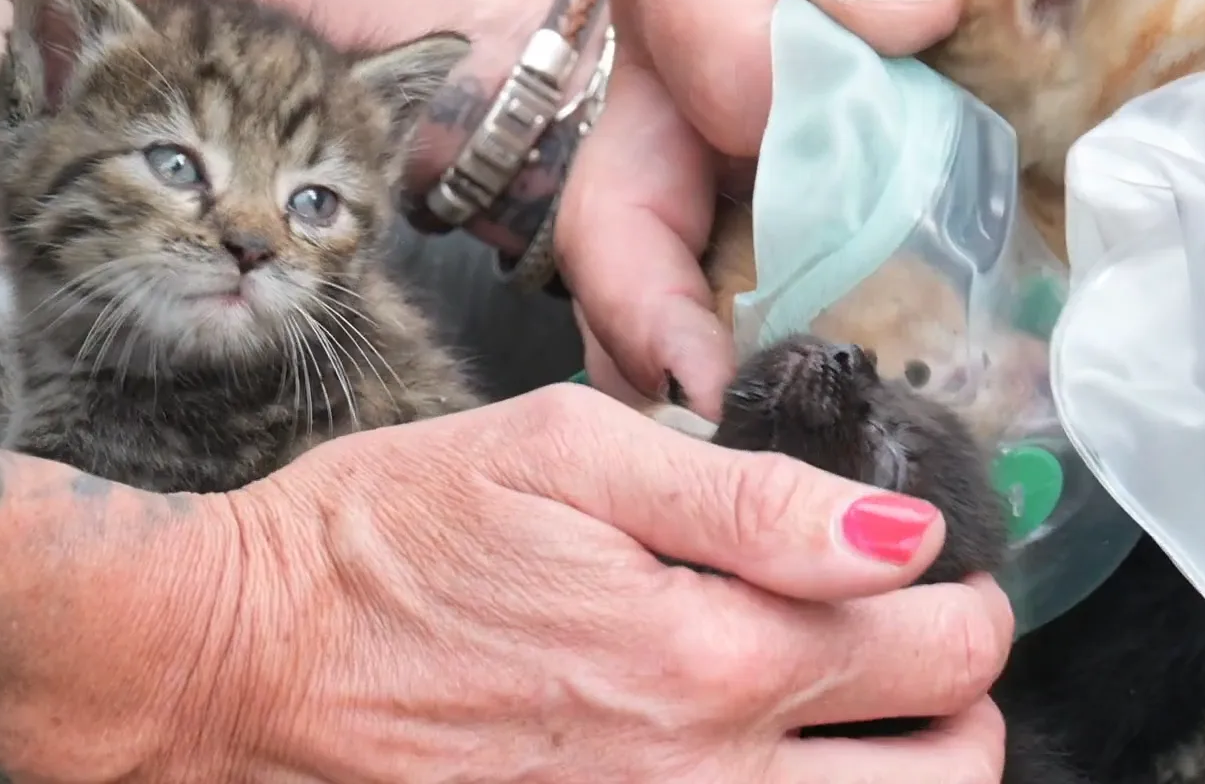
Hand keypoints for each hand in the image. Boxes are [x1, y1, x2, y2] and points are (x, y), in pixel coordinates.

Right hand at [182, 385, 1012, 782]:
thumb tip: (900, 531)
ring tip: (853, 712)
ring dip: (904, 772)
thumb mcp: (562, 453)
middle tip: (906, 639)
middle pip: (947, 769)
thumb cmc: (387, 542)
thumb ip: (748, 496)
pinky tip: (760, 760)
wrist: (243, 662)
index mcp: (710, 652)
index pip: (939, 643)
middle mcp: (705, 777)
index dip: (960, 591)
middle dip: (957, 694)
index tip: (922, 564)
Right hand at [554, 0, 1153, 407]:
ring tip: (748, 449)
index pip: (715, 87)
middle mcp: (662, 64)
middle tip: (723, 421)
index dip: (791, 154)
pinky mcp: (737, 171)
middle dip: (656, 327)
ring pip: (650, 265)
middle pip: (618, 217)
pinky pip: (717, 270)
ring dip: (688, 358)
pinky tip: (787, 398)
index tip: (872, 214)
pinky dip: (741, 341)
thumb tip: (888, 14)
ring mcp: (692, 129)